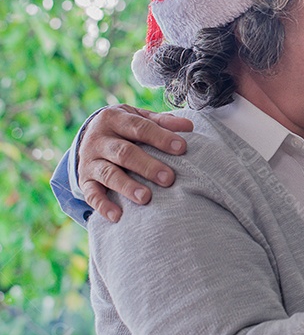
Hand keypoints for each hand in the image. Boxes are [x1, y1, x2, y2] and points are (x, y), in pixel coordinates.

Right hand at [77, 104, 192, 221]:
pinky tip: (118, 216)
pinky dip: (103, 206)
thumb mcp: (139, 117)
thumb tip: (188, 127)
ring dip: (127, 187)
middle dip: (147, 166)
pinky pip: (91, 194)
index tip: (182, 148)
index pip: (139, 127)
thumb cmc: (125, 127)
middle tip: (169, 179)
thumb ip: (162, 122)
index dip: (161, 137)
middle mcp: (98, 139)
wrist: (87, 135)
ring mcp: (89, 161)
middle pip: (124, 153)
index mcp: (113, 118)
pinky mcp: (84, 180)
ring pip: (108, 174)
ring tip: (146, 198)